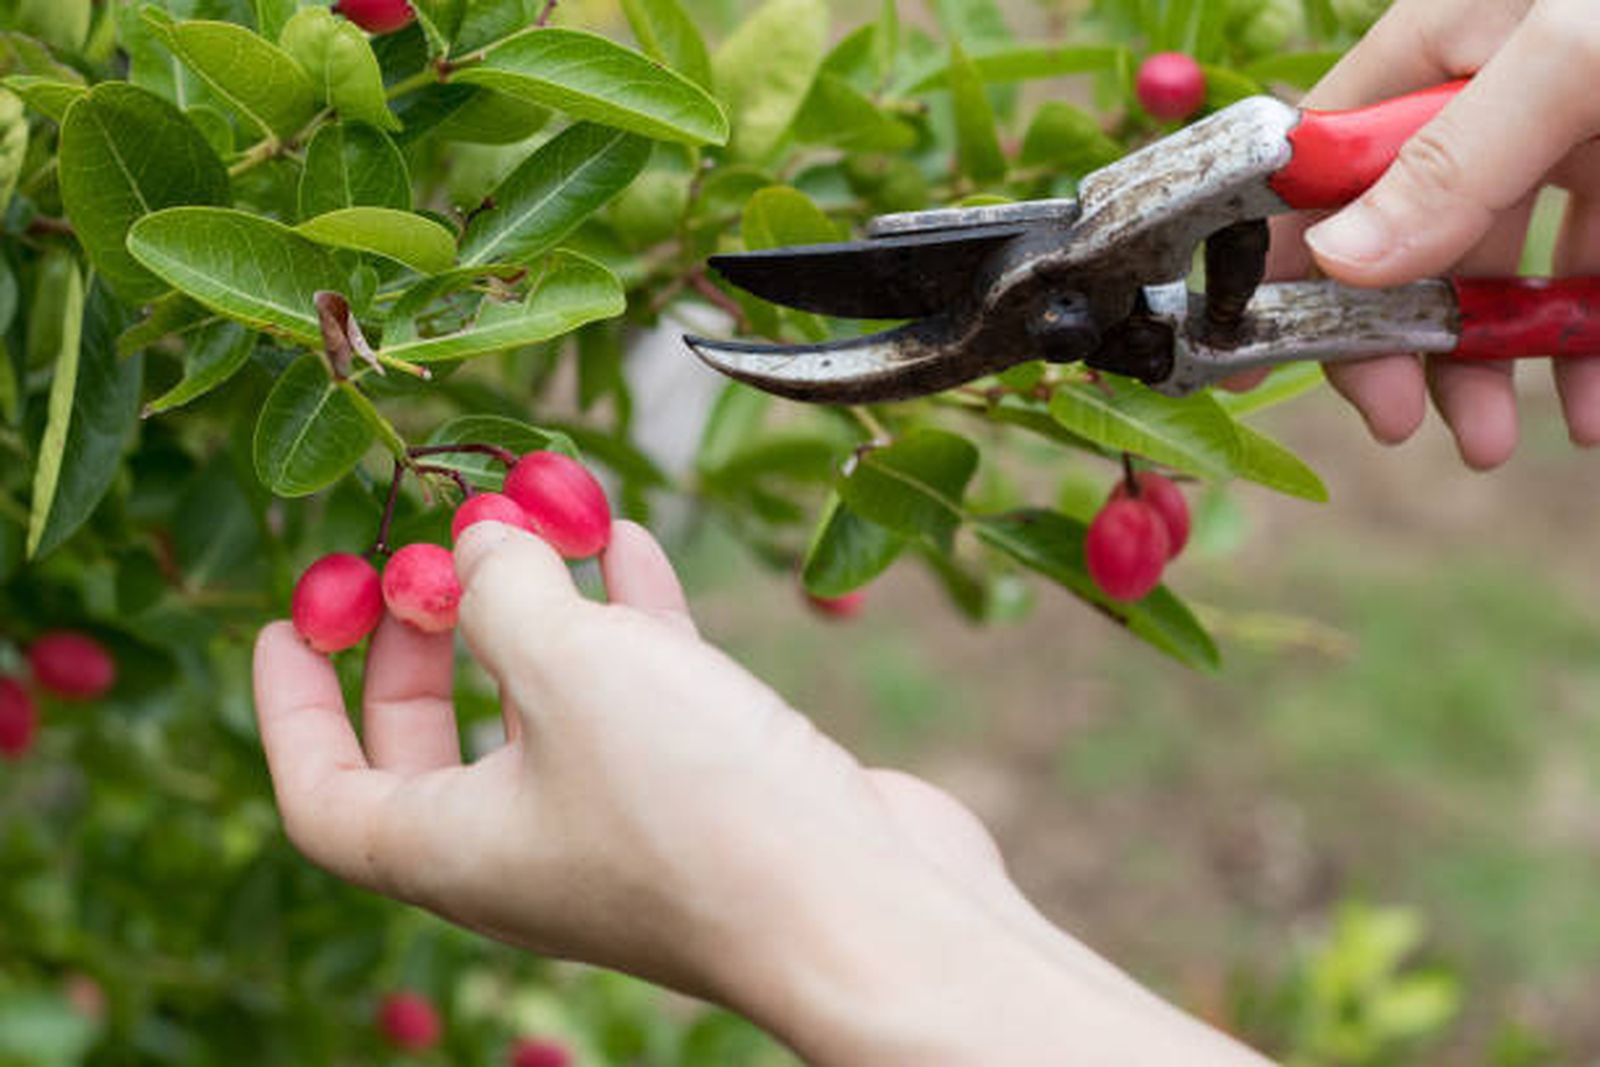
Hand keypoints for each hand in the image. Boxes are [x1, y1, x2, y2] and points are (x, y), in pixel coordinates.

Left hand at [253, 521, 1264, 1064]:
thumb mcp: (567, 668)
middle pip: (432, 747)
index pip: (325, 795)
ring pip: (545, 709)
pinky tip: (628, 545)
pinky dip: (626, 621)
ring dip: (534, 615)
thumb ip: (503, 591)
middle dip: (420, 645)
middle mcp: (528, 847)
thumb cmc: (692, 804)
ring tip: (531, 522)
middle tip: (423, 561)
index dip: (292, 707)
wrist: (867, 906)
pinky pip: (639, 695)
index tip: (293, 621)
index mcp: (454, 851)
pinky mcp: (706, 790)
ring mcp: (622, 821)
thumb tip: (482, 541)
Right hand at [1261, 0, 1599, 467]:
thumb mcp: (1572, 57)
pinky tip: (1597, 407)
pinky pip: (1597, 280)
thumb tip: (1339, 263)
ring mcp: (1575, 142)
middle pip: (1410, 239)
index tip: (1283, 349)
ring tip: (1507, 442)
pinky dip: (1592, 352)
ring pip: (1506, 273)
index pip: (1329, 165)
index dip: (1296, 257)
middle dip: (1409, 340)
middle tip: (1415, 425)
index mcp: (1442, 49)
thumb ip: (1455, 159)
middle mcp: (1494, 100)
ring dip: (1500, 365)